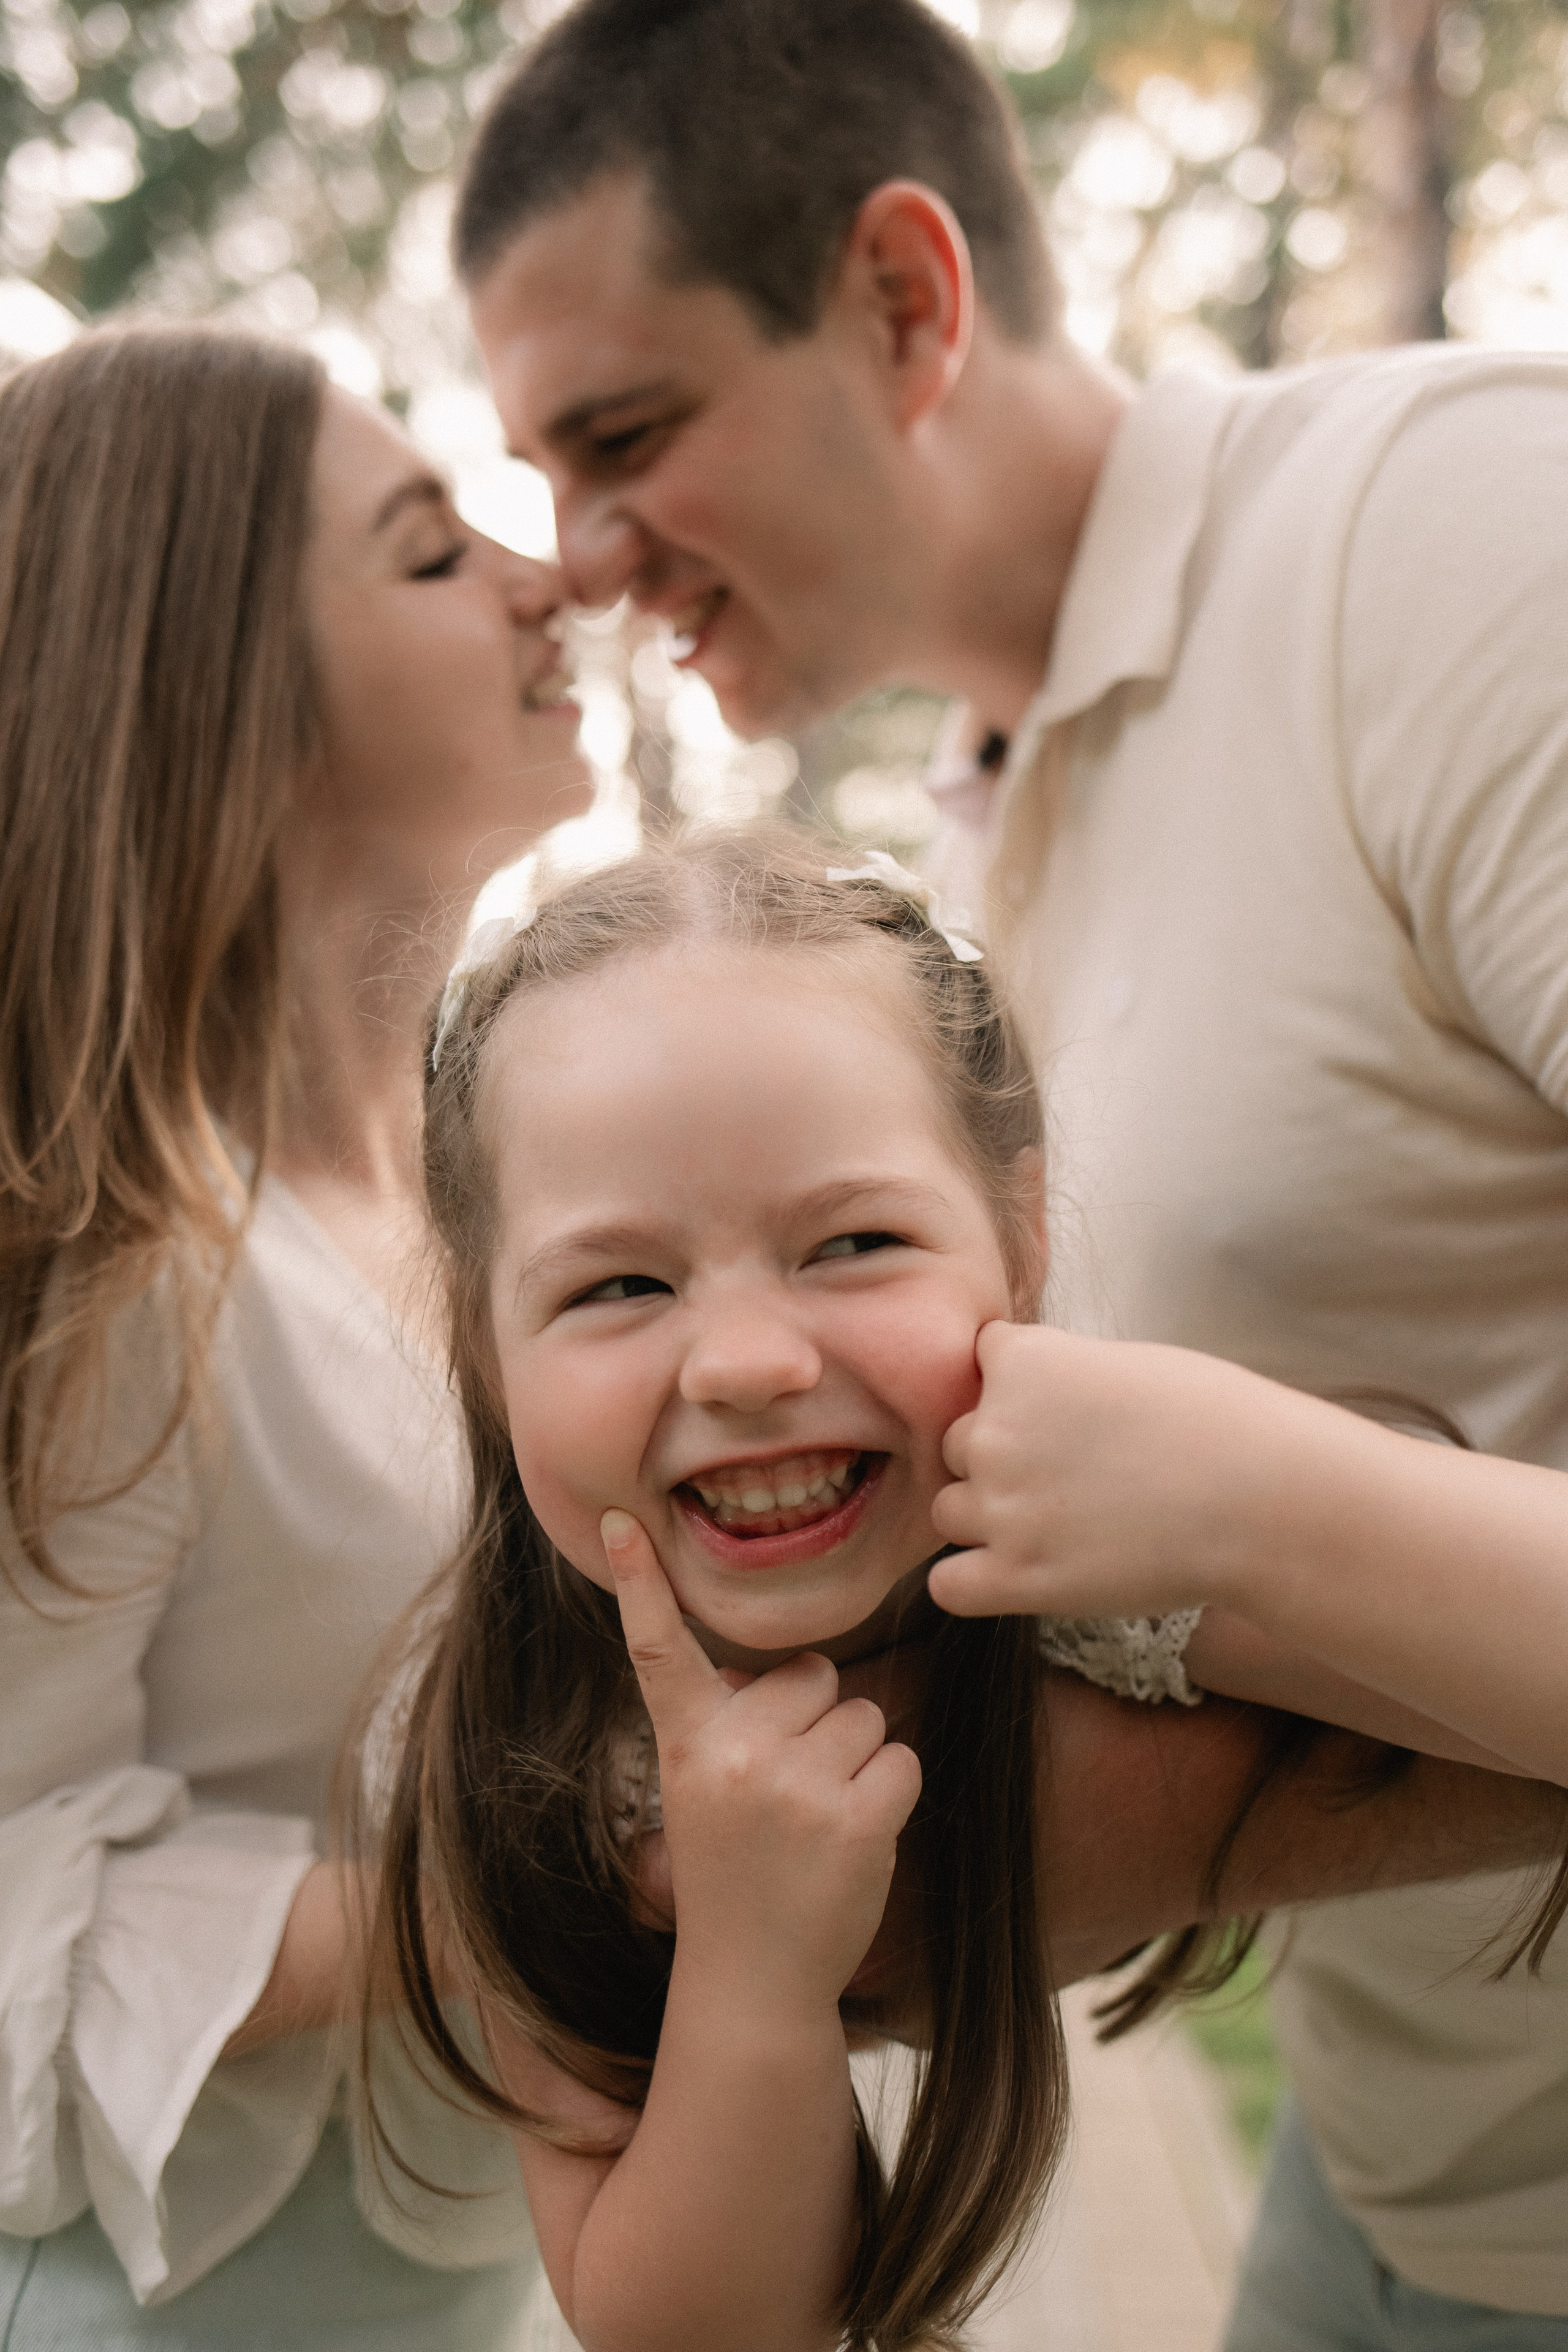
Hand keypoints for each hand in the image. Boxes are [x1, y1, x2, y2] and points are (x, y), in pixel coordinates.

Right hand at [601, 1510, 921, 2015]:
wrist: (753, 1982)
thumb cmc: (735, 1875)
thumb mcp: (702, 1792)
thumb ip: (733, 1724)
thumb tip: (790, 1673)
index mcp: (688, 1742)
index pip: (659, 1649)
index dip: (638, 1582)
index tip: (621, 1523)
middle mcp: (736, 1753)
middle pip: (816, 1675)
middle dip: (817, 1721)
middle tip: (788, 1794)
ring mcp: (798, 1786)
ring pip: (865, 1715)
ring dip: (855, 1760)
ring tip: (817, 1822)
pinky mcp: (857, 1818)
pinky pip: (899, 1761)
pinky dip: (889, 1795)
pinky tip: (851, 1839)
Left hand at [928, 1323, 1264, 1620]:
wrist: (1261, 1499)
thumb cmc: (1214, 1423)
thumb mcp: (1124, 1365)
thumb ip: (1057, 1377)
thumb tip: (1022, 1395)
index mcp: (1023, 1361)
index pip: (981, 1362)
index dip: (1021, 1388)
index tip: (1071, 1413)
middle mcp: (994, 1429)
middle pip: (957, 1442)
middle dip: (1001, 1457)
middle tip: (1073, 1477)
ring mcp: (1002, 1507)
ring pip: (949, 1510)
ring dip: (988, 1519)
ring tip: (1059, 1525)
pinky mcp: (1017, 1576)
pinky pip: (949, 1583)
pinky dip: (973, 1581)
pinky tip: (1018, 1574)